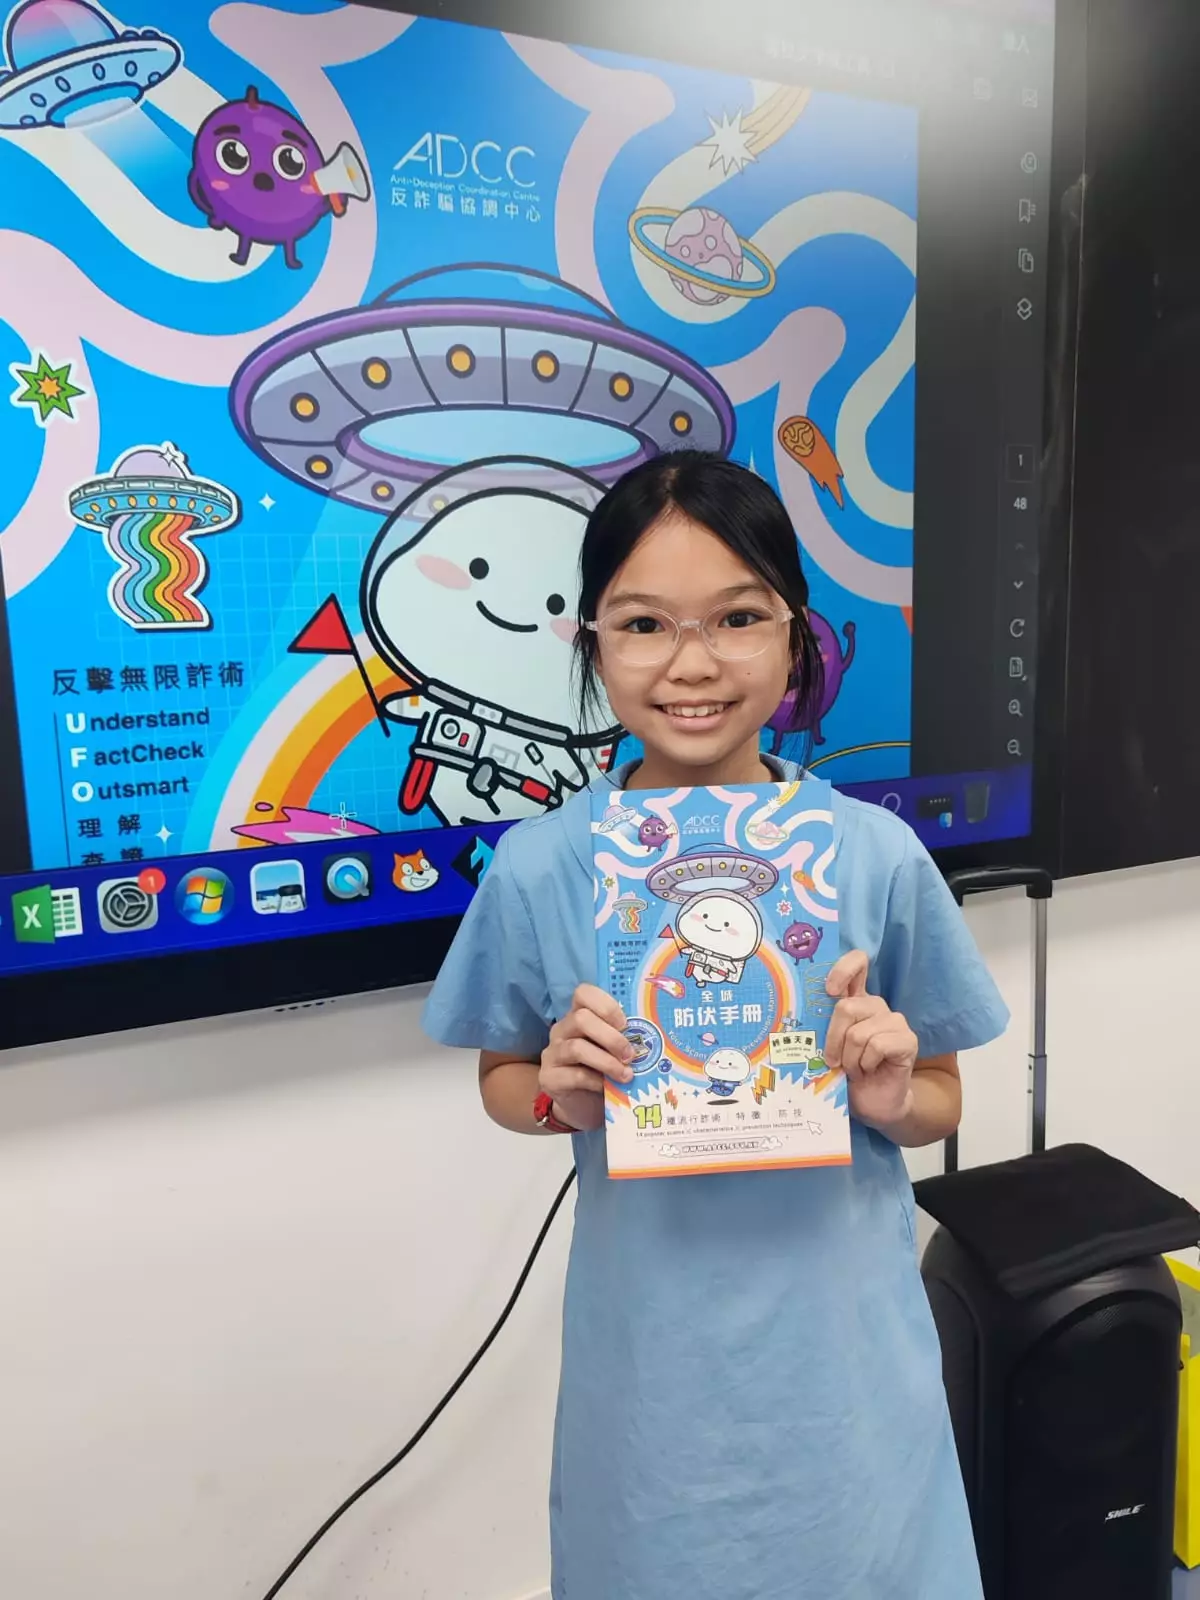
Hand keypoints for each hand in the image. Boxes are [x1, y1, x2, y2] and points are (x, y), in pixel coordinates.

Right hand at [539, 983, 631, 1132]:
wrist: (583, 1105)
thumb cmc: (603, 1072)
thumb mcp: (613, 1050)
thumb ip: (623, 1038)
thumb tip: (651, 1035)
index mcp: (578, 1016)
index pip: (583, 993)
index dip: (606, 1005)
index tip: (625, 1024)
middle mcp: (561, 1030)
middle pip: (581, 1018)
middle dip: (611, 1037)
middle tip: (630, 1054)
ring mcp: (552, 1054)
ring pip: (576, 1047)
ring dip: (607, 1061)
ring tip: (626, 1075)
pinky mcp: (549, 1078)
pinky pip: (574, 1075)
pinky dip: (596, 1081)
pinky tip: (608, 1088)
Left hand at [825, 950, 917, 1131]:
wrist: (873, 1103)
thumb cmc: (846, 1073)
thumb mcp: (827, 1047)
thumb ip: (820, 1027)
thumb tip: (796, 1018)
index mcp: (855, 1000)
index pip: (857, 964)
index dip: (842, 969)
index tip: (829, 990)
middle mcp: (875, 1006)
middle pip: (846, 1007)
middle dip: (833, 1040)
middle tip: (834, 1061)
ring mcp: (894, 1021)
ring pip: (859, 1032)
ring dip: (850, 1059)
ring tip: (854, 1069)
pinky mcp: (907, 1040)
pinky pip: (877, 1046)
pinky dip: (866, 1064)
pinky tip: (869, 1071)